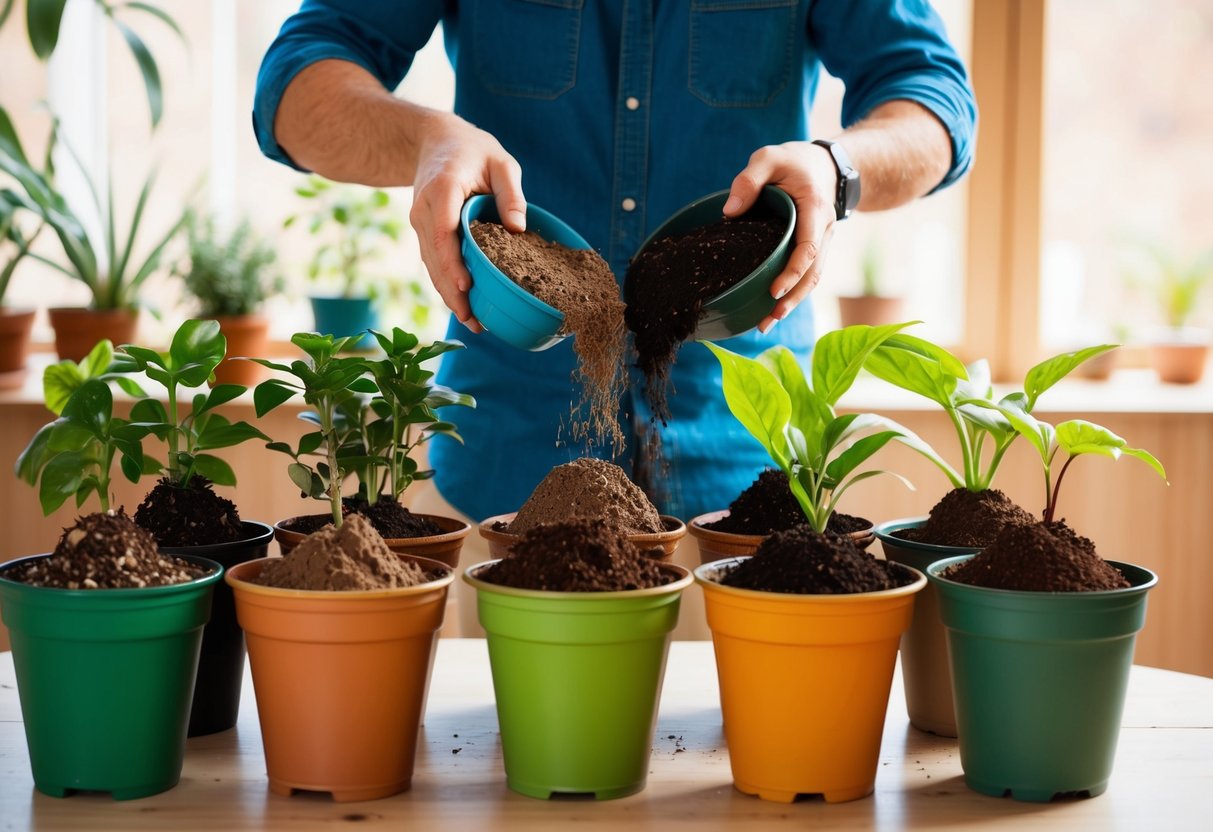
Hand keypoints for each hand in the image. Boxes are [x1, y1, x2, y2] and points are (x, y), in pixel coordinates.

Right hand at [409, 112, 527, 333]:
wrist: (434, 140)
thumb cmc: (473, 151)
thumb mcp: (501, 162)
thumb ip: (511, 193)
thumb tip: (518, 229)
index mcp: (443, 189)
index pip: (442, 231)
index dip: (451, 261)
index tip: (465, 286)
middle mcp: (424, 208)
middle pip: (433, 257)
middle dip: (451, 291)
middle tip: (473, 320)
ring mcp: (419, 221)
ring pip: (430, 264)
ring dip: (447, 295)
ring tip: (472, 322)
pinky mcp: (423, 231)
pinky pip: (432, 262)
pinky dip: (445, 284)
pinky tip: (463, 306)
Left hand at [723, 142, 839, 333]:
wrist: (823, 164)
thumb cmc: (793, 161)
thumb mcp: (768, 157)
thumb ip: (748, 180)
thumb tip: (729, 213)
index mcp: (814, 209)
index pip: (808, 247)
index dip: (793, 272)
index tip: (773, 291)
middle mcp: (824, 230)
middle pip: (813, 272)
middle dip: (792, 298)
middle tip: (769, 318)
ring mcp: (822, 242)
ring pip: (812, 278)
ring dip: (793, 302)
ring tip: (767, 323)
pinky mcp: (814, 249)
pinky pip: (807, 274)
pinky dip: (793, 293)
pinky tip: (773, 310)